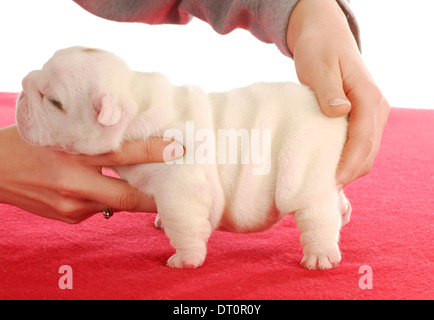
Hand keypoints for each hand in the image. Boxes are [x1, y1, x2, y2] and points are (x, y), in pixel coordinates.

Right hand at [0, 125, 182, 222]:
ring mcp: (70, 206)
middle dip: (155, 196)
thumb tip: (127, 133)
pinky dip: (107, 198)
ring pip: (115, 203)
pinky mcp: (68, 218)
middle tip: (180, 189)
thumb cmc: (28, 142)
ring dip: (133, 195)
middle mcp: (72, 183)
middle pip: (125, 195)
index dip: (152, 151)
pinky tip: (102, 186)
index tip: (178, 148)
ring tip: (152, 185)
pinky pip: (99, 207)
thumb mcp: (57, 129)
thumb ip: (90, 134)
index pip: (120, 152)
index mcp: (70, 153)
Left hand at [287, 0, 389, 186]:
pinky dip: (345, 163)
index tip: (329, 182)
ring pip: (364, 154)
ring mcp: (370, 116)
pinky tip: (327, 173)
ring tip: (320, 186)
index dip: (347, 165)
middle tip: (318, 191)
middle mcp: (376, 110)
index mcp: (369, 98)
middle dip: (347, 174)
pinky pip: (357, 148)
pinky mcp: (360, 120)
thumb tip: (340, 111)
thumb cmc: (320, 50)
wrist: (326, 39)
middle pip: (367, 154)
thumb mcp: (318, 66)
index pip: (363, 140)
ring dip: (346, 171)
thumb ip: (328, 90)